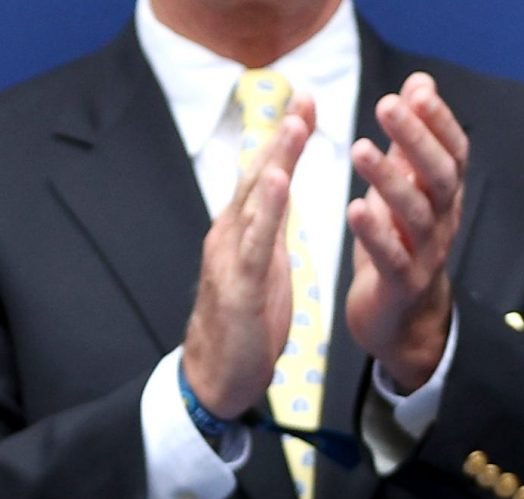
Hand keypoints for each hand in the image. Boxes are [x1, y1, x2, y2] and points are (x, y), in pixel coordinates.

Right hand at [182, 97, 316, 418]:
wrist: (216, 377)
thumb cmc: (244, 327)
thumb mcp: (264, 270)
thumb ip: (270, 231)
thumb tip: (279, 195)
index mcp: (241, 232)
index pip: (265, 176)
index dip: (285, 140)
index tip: (306, 105)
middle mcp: (231, 235)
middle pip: (258, 176)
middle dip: (282, 136)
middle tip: (304, 97)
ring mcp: (231, 258)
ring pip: (254, 201)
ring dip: (275, 160)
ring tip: (294, 125)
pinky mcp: (239, 287)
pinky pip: (255, 242)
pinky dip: (266, 209)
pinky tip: (278, 181)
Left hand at [346, 71, 466, 391]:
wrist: (402, 318)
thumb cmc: (400, 241)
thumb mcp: (408, 185)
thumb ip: (412, 138)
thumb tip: (421, 82)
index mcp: (443, 196)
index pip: (453, 153)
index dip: (440, 122)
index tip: (418, 90)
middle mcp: (441, 222)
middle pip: (438, 177)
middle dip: (416, 139)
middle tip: (387, 106)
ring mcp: (425, 255)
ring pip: (415, 214)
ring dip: (389, 179)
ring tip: (360, 148)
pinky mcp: (401, 285)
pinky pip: (392, 257)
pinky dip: (375, 233)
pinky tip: (356, 207)